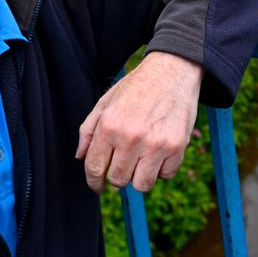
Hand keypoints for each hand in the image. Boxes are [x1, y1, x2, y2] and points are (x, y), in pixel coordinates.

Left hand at [75, 52, 202, 192]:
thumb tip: (80, 157)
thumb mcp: (105, 102)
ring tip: (142, 160)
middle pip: (118, 179)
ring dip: (140, 176)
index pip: (95, 168)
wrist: (173, 70)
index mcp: (109, 126)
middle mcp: (131, 137)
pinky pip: (166, 175)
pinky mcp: (177, 146)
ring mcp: (156, 144)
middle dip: (118, 175)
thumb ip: (88, 131)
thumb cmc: (137, 86)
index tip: (98, 186)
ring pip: (142, 184)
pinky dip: (162, 169)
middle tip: (125, 163)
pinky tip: (160, 152)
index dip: (94, 182)